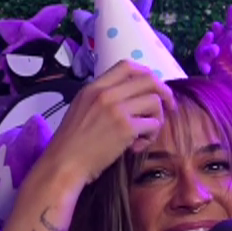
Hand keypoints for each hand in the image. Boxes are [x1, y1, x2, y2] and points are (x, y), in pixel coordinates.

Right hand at [41, 61, 174, 184]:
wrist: (63, 164)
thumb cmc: (72, 143)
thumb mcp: (81, 108)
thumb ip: (103, 98)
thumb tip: (132, 97)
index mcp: (93, 87)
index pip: (127, 66)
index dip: (147, 74)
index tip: (154, 87)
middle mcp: (105, 94)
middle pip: (149, 79)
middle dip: (164, 93)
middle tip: (168, 108)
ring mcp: (116, 109)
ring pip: (155, 102)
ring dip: (157, 119)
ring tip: (144, 135)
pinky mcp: (126, 128)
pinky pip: (154, 125)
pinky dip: (150, 137)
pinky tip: (136, 147)